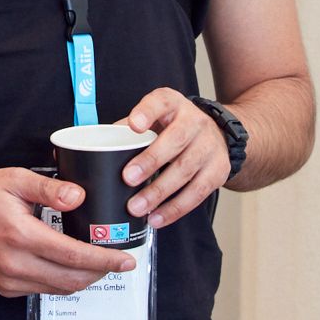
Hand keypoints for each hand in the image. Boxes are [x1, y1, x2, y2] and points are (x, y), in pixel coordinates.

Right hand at [0, 168, 135, 296]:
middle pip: (72, 280)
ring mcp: (8, 280)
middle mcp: (15, 264)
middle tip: (118, 261)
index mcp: (21, 235)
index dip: (104, 260)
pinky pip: (41, 289)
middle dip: (100, 273)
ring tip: (97, 264)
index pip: (74, 256)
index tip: (125, 259)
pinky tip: (67, 266)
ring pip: (58, 289)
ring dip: (82, 279)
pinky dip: (60, 281)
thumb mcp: (14, 179)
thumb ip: (49, 188)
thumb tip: (79, 197)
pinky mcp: (4, 288)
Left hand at [120, 89, 231, 226]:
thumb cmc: (174, 126)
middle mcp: (195, 121)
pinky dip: (175, 208)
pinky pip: (197, 193)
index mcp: (173, 104)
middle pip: (175, 140)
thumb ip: (130, 129)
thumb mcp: (155, 117)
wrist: (218, 134)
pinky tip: (157, 217)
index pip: (160, 102)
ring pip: (185, 170)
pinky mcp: (218, 171)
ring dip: (159, 192)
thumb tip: (100, 151)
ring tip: (137, 207)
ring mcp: (210, 146)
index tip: (134, 126)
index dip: (147, 112)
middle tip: (127, 178)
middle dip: (150, 161)